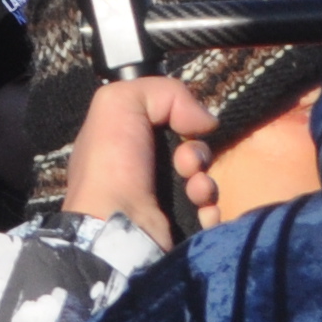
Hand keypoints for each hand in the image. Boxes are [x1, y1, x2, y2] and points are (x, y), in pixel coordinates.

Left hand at [63, 76, 217, 251]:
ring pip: (204, 184)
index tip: (184, 128)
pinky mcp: (180, 229)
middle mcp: (142, 172)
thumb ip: (164, 92)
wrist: (117, 225)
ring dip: (205, 184)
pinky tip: (199, 213)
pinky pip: (210, 215)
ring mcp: (161, 204)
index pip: (168, 125)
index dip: (181, 122)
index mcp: (125, 143)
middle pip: (191, 154)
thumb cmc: (111, 163)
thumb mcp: (120, 103)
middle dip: (196, 155)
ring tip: (193, 192)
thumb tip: (204, 121)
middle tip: (185, 165)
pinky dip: (210, 211)